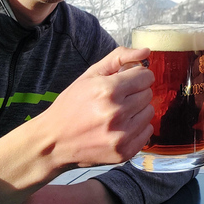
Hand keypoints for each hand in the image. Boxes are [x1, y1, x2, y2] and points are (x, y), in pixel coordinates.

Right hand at [40, 46, 155, 168]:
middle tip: (118, 99)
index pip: (146, 76)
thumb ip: (118, 58)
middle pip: (148, 94)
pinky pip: (147, 132)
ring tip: (118, 114)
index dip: (137, 76)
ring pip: (149, 112)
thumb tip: (146, 51)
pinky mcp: (125, 152)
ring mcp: (122, 135)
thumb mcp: (90, 75)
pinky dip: (138, 128)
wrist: (53, 142)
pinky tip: (120, 128)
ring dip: (138, 110)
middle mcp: (117, 112)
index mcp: (108, 90)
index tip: (127, 81)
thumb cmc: (71, 105)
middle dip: (136, 93)